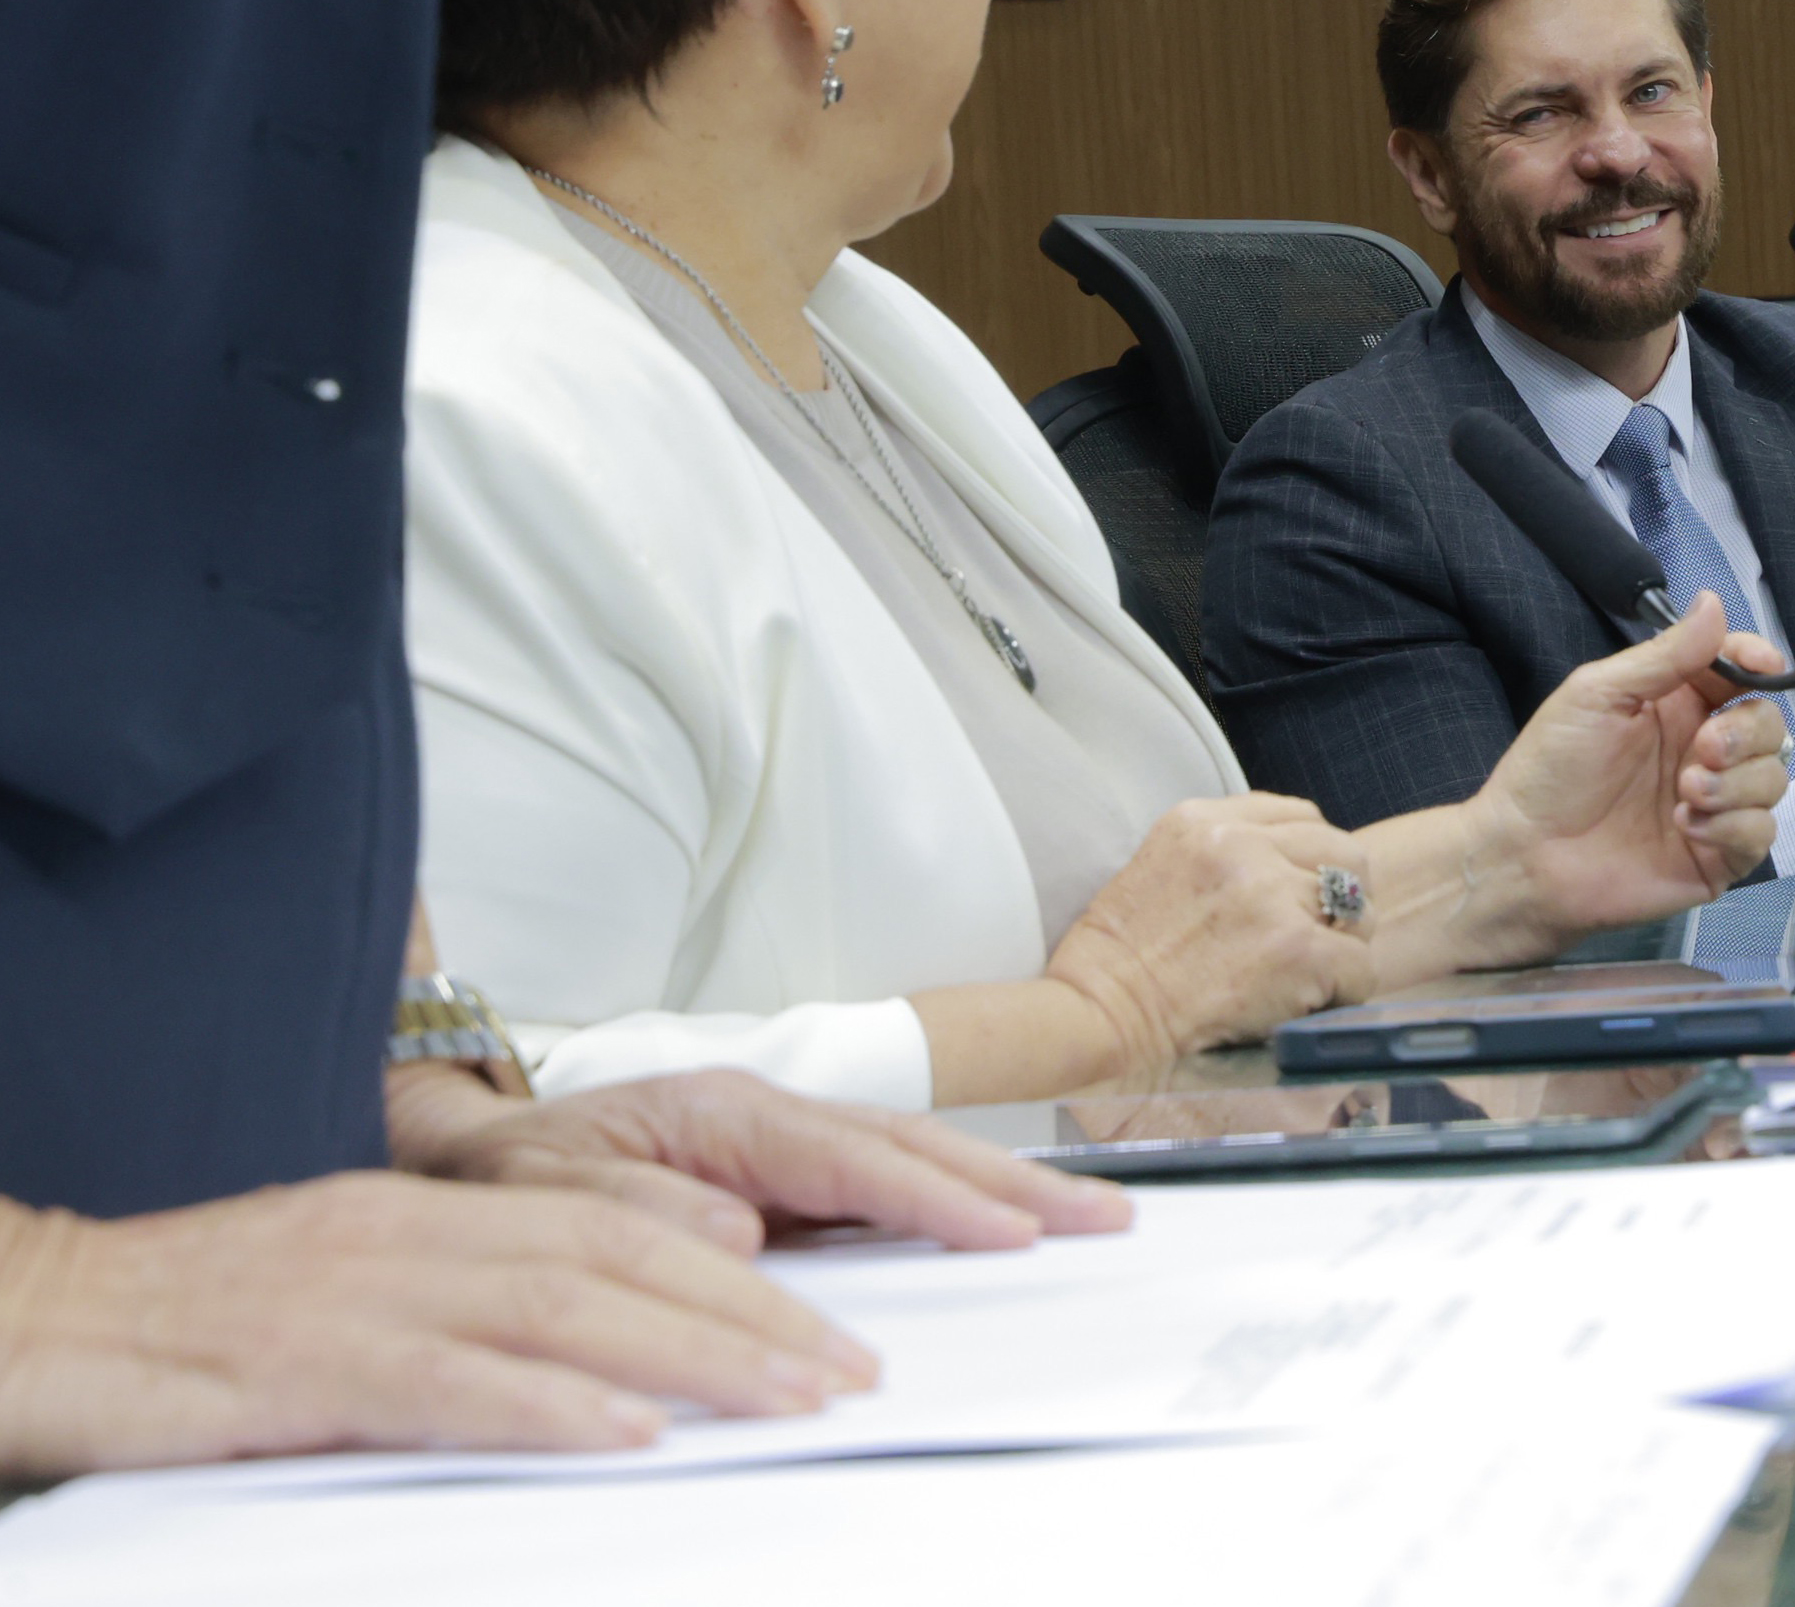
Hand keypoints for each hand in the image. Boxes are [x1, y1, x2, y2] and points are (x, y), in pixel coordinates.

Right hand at [0, 1172, 884, 1474]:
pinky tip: (627, 1434)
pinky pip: (445, 1383)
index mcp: (430, 1217)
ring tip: (793, 1396)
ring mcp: (357, 1295)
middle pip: (619, 1262)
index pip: (617, 1232)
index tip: (828, 1329)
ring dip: (693, 1356)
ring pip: (562, 1311)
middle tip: (854, 1370)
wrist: (26, 1312)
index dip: (736, 1276)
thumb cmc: (187, 1326)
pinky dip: (548, 1407)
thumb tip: (602, 1368)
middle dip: (752, 1315)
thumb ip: (468, 1314)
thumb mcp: (349, 1299)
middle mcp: (412, 1239)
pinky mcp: (298, 1365)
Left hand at [390, 1065, 1130, 1254]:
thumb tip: (737, 1230)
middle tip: (1101, 1216)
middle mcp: (763, 1113)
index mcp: (718, 1114)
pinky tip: (1003, 1222)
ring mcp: (777, 1138)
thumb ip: (636, 1212)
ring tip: (1085, 1214)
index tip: (1008, 1231)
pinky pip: (883, 1177)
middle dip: (1011, 1182)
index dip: (935, 1197)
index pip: (850, 1159)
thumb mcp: (540, 1198)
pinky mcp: (779, 1168)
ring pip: (910, 1154)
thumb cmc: (498, 1177)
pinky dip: (954, 1194)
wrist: (456, 1147)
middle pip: (910, 1143)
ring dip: (1001, 1185)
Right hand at [1048, 796, 1378, 1063]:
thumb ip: (1220, 855)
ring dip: (1343, 946)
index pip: (1301, 816)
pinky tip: (1306, 1007)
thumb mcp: (1158, 867)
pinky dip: (1344, 993)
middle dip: (1342, 897)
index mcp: (1203, 820)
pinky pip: (1360, 967)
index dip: (1312, 860)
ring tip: (1309, 976)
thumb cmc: (1115, 962)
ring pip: (1360, 910)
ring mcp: (1273, 895)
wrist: (1097, 1015)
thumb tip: (1285, 870)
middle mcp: (1243, 846)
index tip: (1301, 896)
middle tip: (1320, 938)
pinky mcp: (1298, 949)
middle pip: (1343, 853)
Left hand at [1444, 594, 1791, 968]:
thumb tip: (1714, 603)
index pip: (1738, 673)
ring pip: (1772, 778)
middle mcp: (1701, 751)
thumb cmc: (1550, 771)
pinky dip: (1733, 826)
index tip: (1764, 663)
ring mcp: (1714, 804)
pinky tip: (1686, 826)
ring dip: (1738, 782)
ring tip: (1687, 791)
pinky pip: (1760, 833)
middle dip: (1747, 731)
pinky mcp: (1717, 855)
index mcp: (1676, 705)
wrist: (1526, 856)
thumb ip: (1665, 654)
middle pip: (1768, 724)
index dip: (1757, 661)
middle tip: (1705, 747)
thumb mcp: (1599, 694)